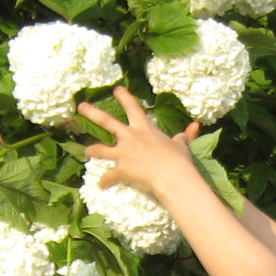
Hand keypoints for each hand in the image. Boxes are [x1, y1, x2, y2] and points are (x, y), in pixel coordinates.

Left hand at [79, 87, 200, 202]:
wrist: (172, 177)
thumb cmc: (178, 160)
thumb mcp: (181, 145)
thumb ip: (184, 135)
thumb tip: (195, 127)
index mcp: (144, 128)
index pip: (132, 107)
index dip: (123, 97)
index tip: (116, 90)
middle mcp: (130, 137)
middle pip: (106, 121)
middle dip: (91, 113)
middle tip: (81, 107)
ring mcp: (123, 153)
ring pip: (100, 149)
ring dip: (92, 150)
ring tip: (87, 152)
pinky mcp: (120, 170)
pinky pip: (108, 176)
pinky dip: (105, 182)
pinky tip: (102, 185)